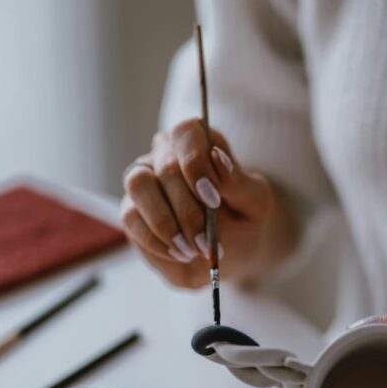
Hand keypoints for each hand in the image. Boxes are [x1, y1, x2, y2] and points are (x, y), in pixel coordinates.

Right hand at [120, 120, 288, 287]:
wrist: (231, 254)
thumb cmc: (244, 220)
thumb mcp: (255, 204)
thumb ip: (238, 182)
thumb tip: (216, 157)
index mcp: (200, 144)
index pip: (186, 132)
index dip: (195, 162)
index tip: (213, 199)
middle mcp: (166, 156)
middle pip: (165, 166)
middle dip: (187, 209)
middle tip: (206, 240)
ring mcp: (145, 182)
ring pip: (138, 185)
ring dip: (165, 222)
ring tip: (191, 250)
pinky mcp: (132, 211)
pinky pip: (131, 218)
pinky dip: (156, 241)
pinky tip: (180, 255)